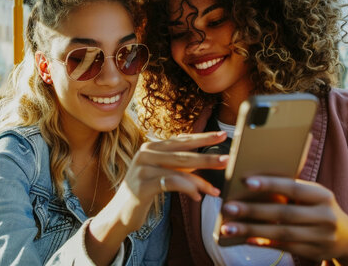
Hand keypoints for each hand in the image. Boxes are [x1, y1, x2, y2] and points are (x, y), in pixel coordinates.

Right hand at [111, 131, 228, 232]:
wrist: (120, 213)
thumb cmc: (144, 191)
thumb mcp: (161, 172)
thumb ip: (178, 164)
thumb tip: (206, 158)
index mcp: (151, 147)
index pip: (182, 140)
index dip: (203, 137)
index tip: (223, 134)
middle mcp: (145, 153)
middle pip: (183, 153)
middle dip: (208, 157)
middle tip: (227, 160)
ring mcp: (142, 168)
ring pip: (179, 170)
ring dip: (201, 181)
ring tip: (215, 190)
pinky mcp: (142, 185)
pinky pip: (172, 184)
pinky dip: (187, 189)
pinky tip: (197, 197)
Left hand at [219, 176, 347, 264]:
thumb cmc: (320, 209)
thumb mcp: (314, 197)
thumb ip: (292, 191)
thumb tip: (253, 185)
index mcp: (323, 195)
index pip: (293, 188)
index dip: (270, 184)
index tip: (246, 181)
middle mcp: (325, 216)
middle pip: (284, 213)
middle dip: (254, 210)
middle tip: (229, 207)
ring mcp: (321, 237)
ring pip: (281, 232)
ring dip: (252, 230)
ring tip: (229, 227)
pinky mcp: (314, 252)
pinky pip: (285, 247)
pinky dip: (265, 243)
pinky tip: (247, 239)